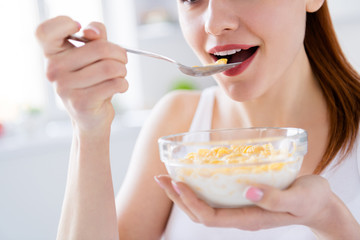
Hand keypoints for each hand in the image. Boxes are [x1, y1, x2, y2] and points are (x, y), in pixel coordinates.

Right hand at [36, 16, 128, 133]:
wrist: (90, 117)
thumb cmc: (92, 81)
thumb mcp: (92, 55)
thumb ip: (94, 36)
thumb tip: (93, 33)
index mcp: (52, 54)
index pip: (44, 31)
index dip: (64, 24)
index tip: (86, 35)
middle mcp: (53, 70)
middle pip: (99, 48)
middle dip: (119, 53)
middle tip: (122, 60)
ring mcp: (65, 87)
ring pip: (109, 67)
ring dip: (122, 70)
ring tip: (120, 74)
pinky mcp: (81, 102)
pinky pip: (113, 84)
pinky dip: (123, 84)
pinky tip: (120, 86)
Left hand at [155, 174, 359, 238]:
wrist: (318, 204)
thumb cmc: (310, 199)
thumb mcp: (298, 198)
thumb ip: (275, 197)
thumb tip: (249, 190)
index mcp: (250, 218)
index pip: (211, 217)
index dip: (191, 202)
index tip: (177, 183)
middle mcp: (240, 215)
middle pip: (200, 213)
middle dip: (178, 197)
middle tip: (161, 177)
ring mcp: (240, 208)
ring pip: (204, 207)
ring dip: (184, 193)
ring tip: (168, 177)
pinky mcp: (242, 199)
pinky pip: (214, 198)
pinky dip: (199, 188)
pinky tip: (193, 176)